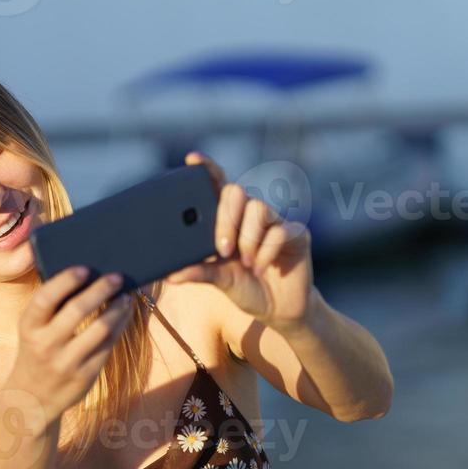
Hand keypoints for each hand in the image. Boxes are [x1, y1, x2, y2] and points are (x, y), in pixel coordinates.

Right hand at [5, 265, 134, 421]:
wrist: (32, 399)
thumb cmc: (36, 353)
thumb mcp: (32, 332)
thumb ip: (50, 309)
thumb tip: (86, 276)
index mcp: (28, 328)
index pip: (44, 299)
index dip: (65, 281)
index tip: (84, 269)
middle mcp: (45, 345)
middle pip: (77, 310)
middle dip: (100, 290)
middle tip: (116, 278)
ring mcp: (66, 362)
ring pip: (100, 328)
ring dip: (117, 308)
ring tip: (126, 296)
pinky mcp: (85, 375)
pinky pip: (109, 345)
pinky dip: (120, 325)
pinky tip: (124, 313)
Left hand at [165, 150, 314, 328]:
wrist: (278, 309)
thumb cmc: (245, 289)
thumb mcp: (219, 280)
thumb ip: (198, 273)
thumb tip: (170, 275)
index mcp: (229, 221)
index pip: (218, 186)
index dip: (207, 169)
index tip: (192, 159)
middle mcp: (251, 215)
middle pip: (237, 191)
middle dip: (226, 218)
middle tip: (222, 249)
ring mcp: (275, 222)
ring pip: (259, 209)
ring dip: (248, 239)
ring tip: (245, 264)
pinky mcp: (297, 233)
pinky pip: (280, 231)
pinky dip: (266, 252)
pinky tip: (260, 268)